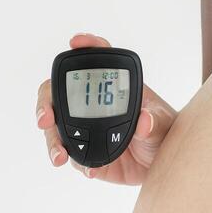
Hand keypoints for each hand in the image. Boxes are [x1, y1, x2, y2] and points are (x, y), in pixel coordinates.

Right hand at [36, 32, 176, 184]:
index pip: (98, 60)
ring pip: (55, 127)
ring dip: (52, 140)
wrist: (161, 164)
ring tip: (60, 156)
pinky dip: (75, 162)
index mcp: (114, 86)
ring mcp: (83, 127)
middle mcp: (92, 103)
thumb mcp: (164, 125)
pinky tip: (90, 170)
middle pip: (58, 93)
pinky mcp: (83, 152)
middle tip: (46, 118)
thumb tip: (145, 120)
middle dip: (46, 103)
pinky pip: (71, 155)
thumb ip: (155, 122)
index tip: (76, 42)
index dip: (86, 46)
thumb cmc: (165, 133)